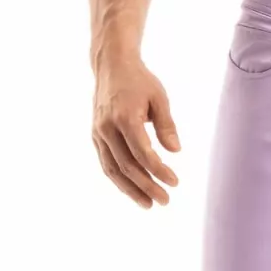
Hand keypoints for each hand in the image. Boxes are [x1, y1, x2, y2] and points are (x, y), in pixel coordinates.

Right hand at [92, 57, 179, 207]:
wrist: (111, 66)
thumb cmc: (139, 81)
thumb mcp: (159, 97)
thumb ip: (167, 125)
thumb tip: (176, 151)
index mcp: (125, 117)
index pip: (143, 153)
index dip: (159, 171)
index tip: (175, 182)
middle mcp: (107, 128)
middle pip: (127, 166)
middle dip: (147, 186)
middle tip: (165, 200)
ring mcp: (98, 133)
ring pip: (112, 169)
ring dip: (130, 190)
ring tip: (148, 204)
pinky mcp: (95, 136)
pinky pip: (106, 163)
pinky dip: (119, 180)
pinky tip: (133, 191)